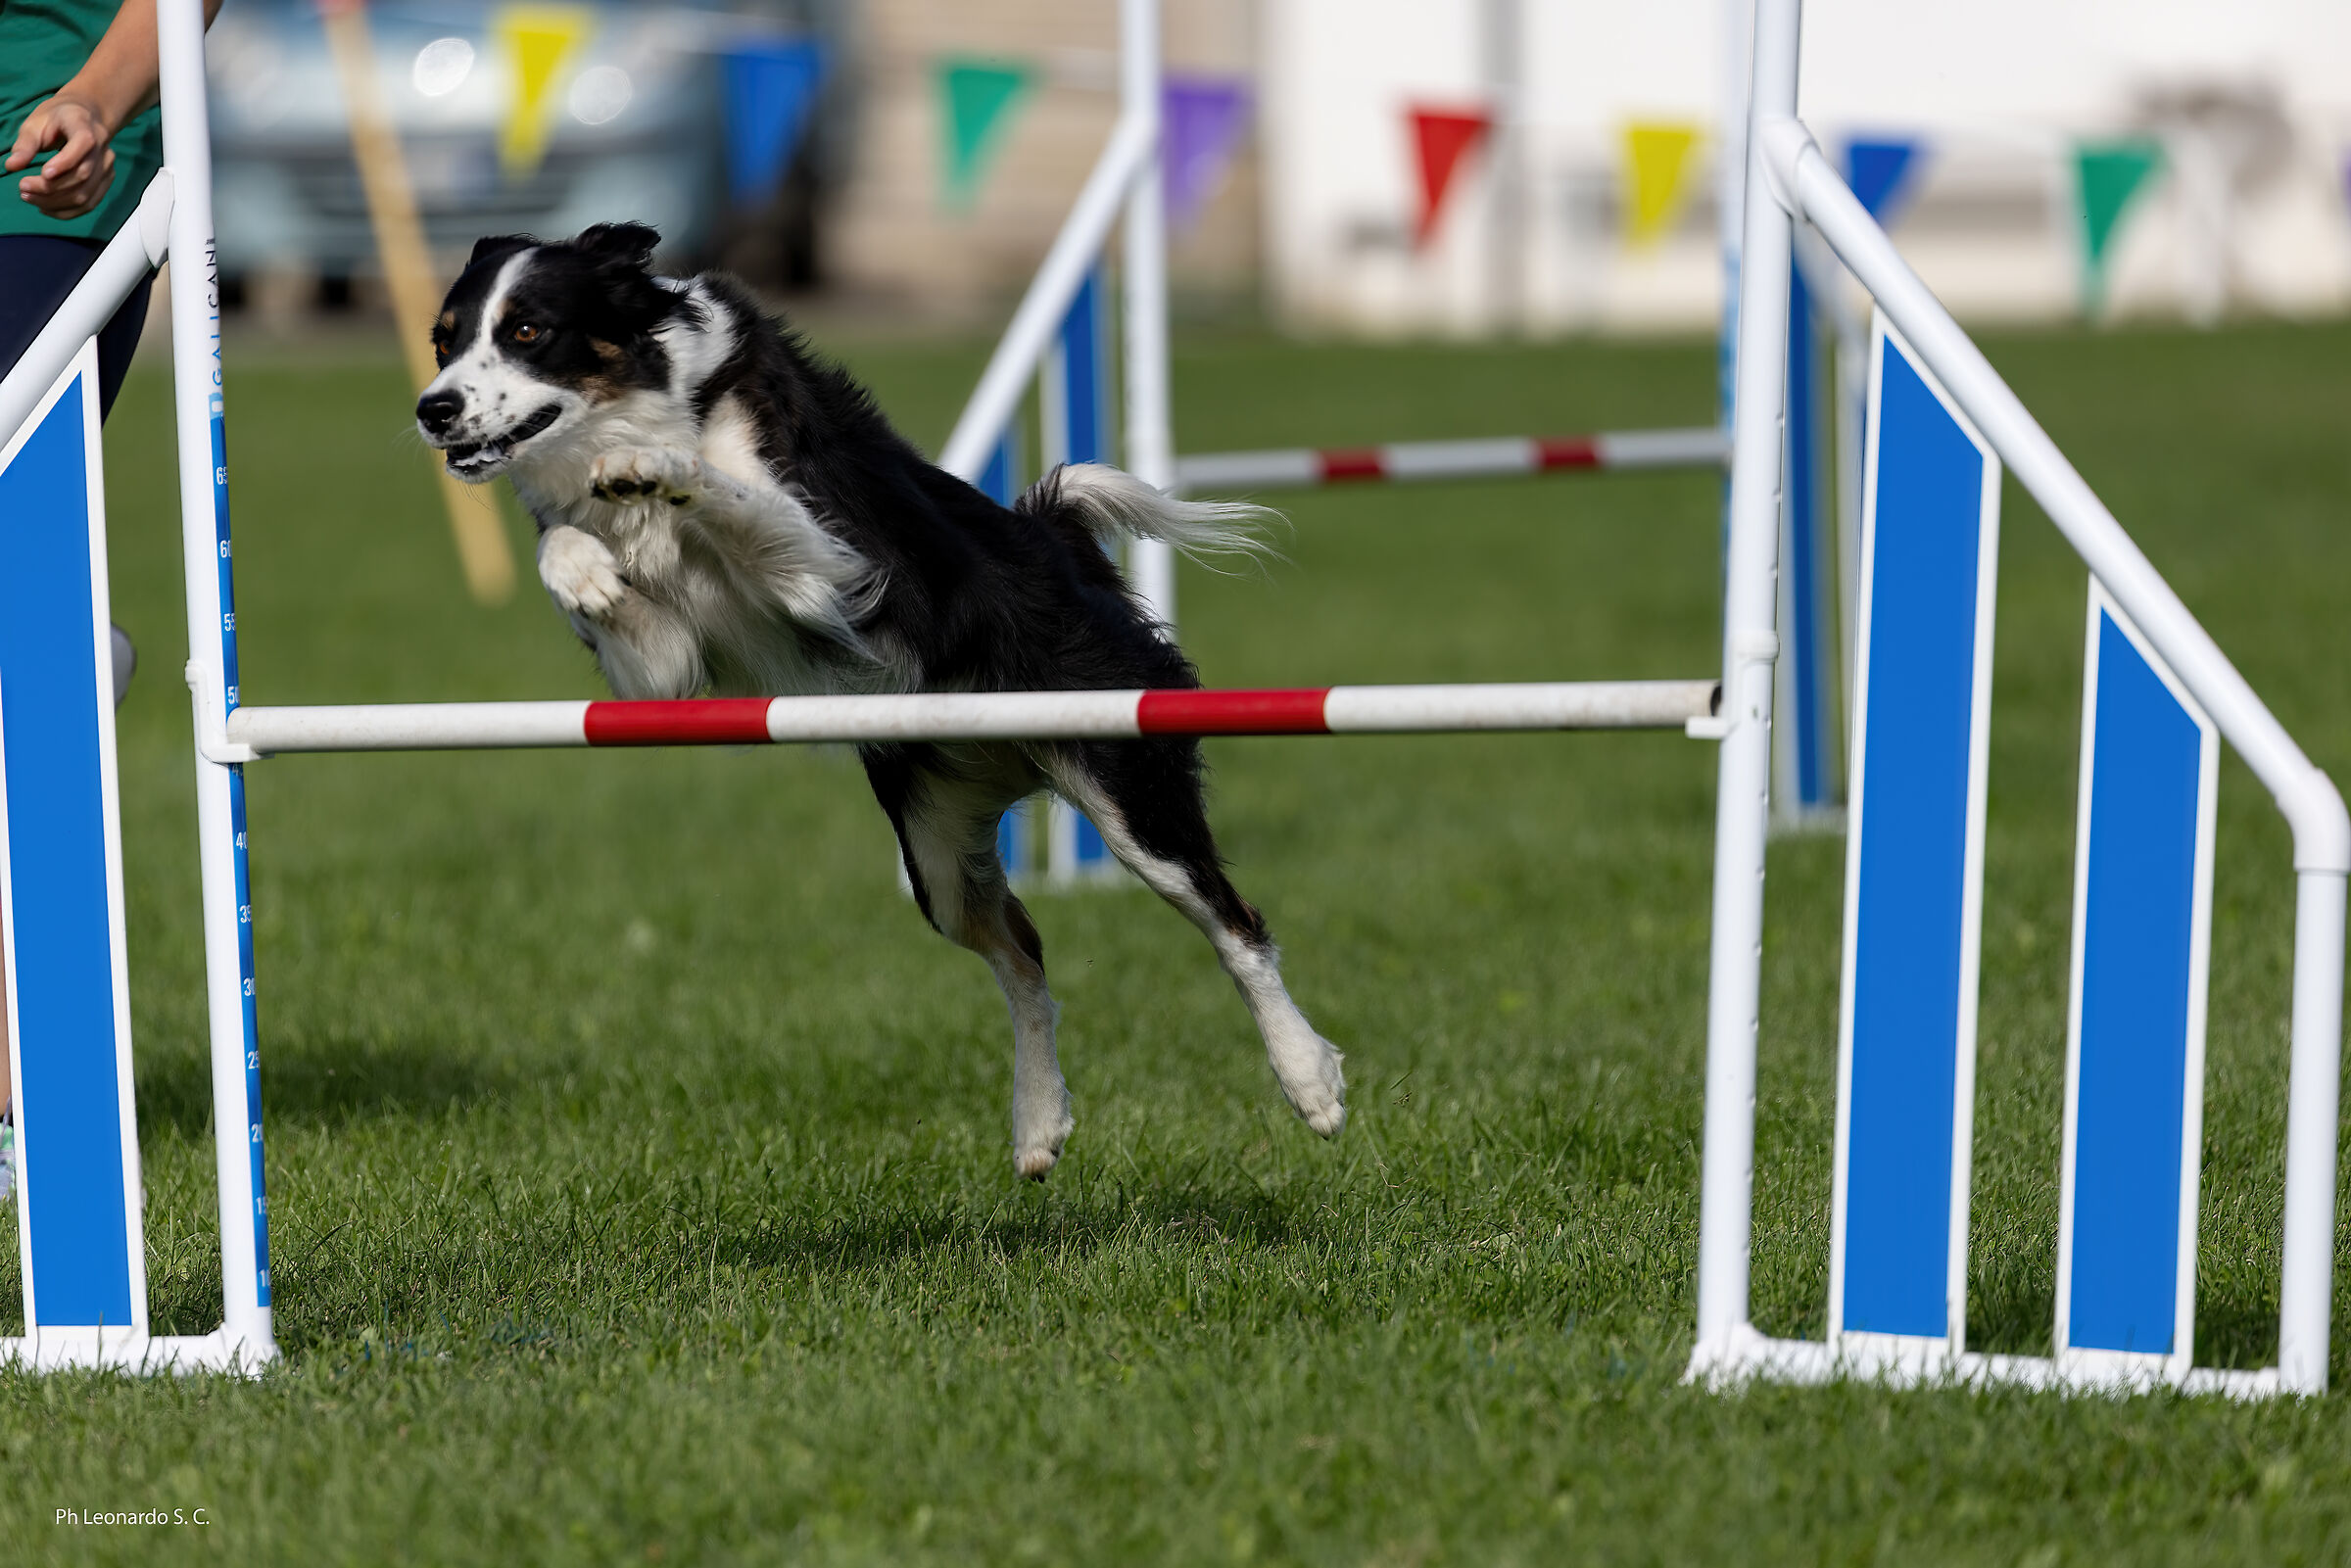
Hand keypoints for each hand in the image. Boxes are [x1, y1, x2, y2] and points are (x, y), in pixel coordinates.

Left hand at [8, 93, 118, 220]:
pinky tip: (46, 207)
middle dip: (51, 188)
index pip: (83, 144)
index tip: (42, 174)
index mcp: (85, 126)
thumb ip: (25, 145)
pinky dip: (66, 211)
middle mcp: (103, 149)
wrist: (87, 119)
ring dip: (55, 203)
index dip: (65, 162)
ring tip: (29, 197)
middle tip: (22, 188)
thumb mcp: (36, 123)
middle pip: (82, 175)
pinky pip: (89, 204)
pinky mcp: (105, 181)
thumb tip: (11, 166)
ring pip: (86, 195)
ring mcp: (107, 167)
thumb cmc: (57, 119)